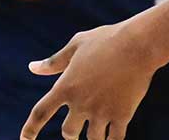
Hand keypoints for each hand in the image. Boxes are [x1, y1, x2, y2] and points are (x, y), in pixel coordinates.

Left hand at [22, 21, 158, 139]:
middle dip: (71, 134)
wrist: (138, 44)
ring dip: (94, 137)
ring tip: (99, 131)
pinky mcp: (122, 115)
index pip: (40, 113)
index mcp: (66, 86)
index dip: (30, 130)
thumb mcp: (76, 45)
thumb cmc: (106, 40)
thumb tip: (32, 68)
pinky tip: (114, 136)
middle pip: (69, 133)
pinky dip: (113, 139)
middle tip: (75, 132)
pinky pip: (115, 139)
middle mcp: (81, 103)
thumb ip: (54, 62)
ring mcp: (102, 111)